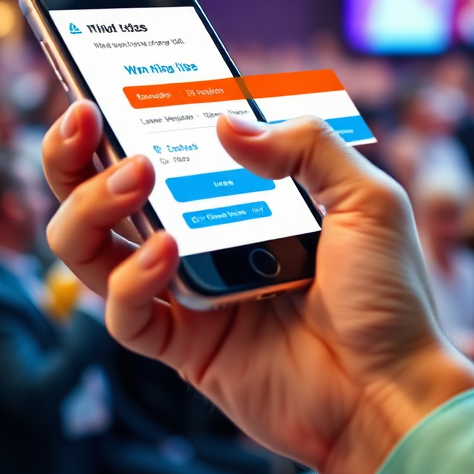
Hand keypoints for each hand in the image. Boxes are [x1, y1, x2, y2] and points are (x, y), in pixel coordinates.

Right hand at [43, 102, 473, 473]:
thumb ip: (307, 146)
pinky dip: (131, 280)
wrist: (394, 389)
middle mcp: (208, 239)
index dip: (129, 118)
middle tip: (86, 121)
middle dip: (79, 156)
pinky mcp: (186, 346)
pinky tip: (166, 253)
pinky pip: (128, 315)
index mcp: (248, 197)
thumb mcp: (367, 198)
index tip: (105, 85)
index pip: (172, 149)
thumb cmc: (390, 293)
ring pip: (95, 250)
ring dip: (93, 207)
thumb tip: (227, 125)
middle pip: (109, 196)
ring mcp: (191, 292)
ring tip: (135, 178)